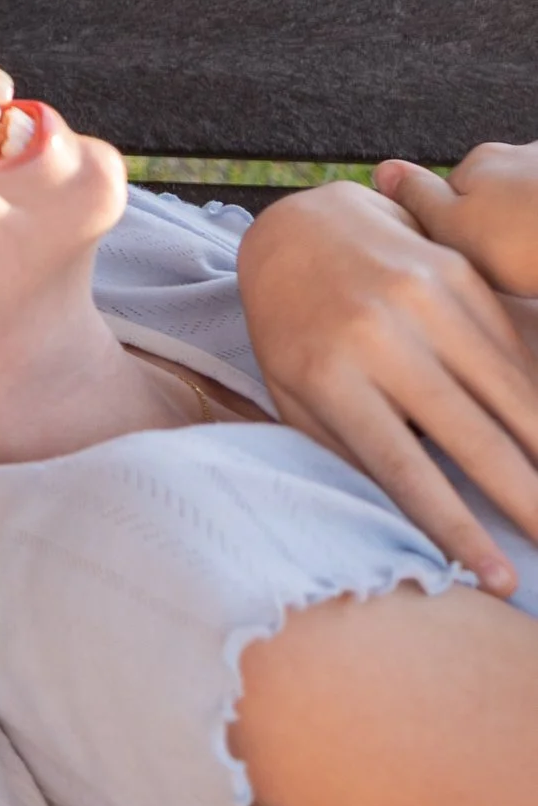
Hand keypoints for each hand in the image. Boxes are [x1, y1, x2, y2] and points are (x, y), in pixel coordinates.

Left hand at [239, 175, 537, 591]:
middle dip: (527, 502)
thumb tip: (408, 521)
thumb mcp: (294, 395)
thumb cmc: (291, 330)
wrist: (297, 225)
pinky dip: (536, 394)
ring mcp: (423, 297)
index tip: (501, 581)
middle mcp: (380, 335)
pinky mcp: (456, 272)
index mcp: (331, 377)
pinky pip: (509, 348)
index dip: (459, 532)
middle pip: (473, 438)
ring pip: (507, 392)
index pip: (407, 473)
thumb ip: (345, 452)